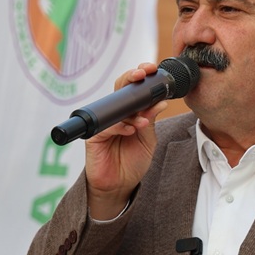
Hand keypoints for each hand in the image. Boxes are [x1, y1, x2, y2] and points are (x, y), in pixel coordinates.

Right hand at [83, 62, 170, 218]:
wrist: (120, 185)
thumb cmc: (133, 161)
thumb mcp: (147, 139)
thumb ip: (150, 120)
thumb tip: (160, 101)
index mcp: (129, 111)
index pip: (133, 88)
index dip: (141, 76)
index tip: (153, 69)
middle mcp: (115, 114)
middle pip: (120, 88)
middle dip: (132, 77)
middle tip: (144, 74)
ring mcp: (104, 124)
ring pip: (114, 105)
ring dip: (131, 107)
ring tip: (144, 118)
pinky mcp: (94, 137)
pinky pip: (106, 126)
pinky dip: (120, 126)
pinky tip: (131, 130)